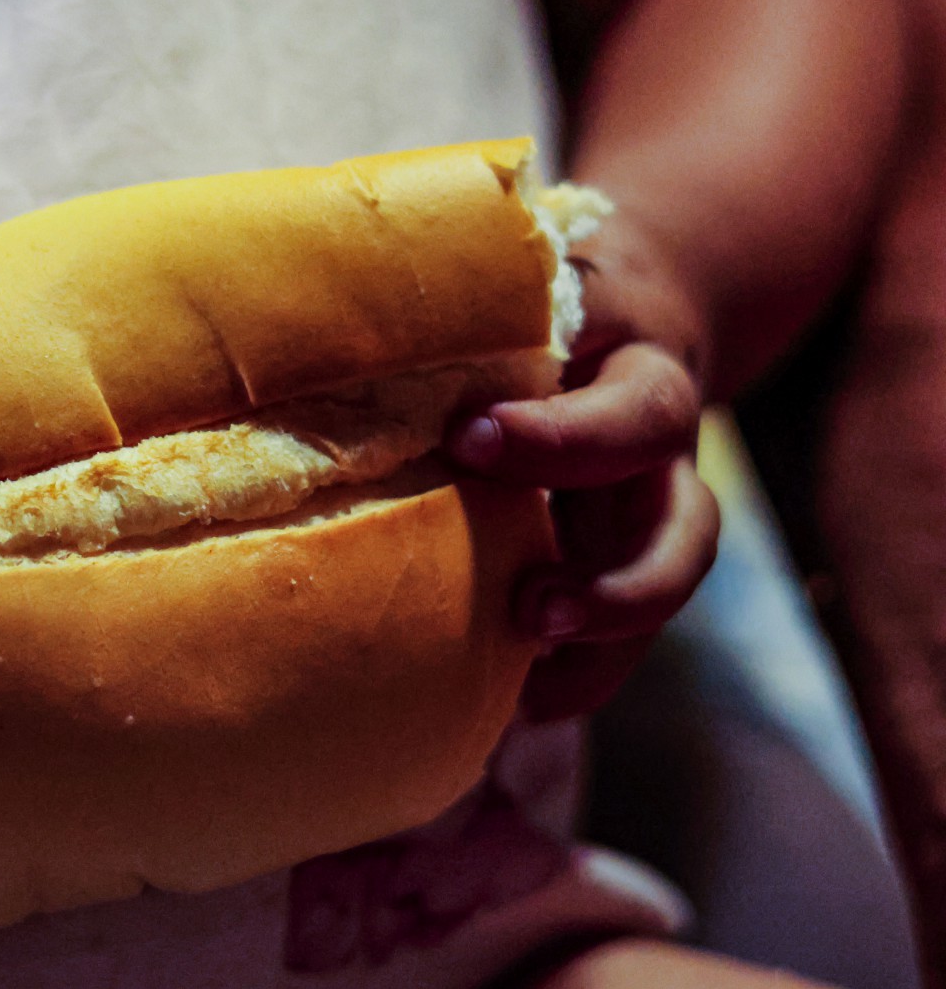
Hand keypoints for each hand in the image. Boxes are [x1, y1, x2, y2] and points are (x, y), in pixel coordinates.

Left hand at [448, 208, 719, 720]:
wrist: (637, 307)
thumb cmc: (537, 295)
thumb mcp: (514, 280)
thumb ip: (455, 305)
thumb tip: (306, 316)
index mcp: (633, 366)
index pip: (628, 407)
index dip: (560, 436)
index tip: (470, 440)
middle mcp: (664, 450)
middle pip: (683, 522)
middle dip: (615, 581)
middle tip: (530, 607)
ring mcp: (656, 508)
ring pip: (672, 587)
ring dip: (606, 644)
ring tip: (528, 691)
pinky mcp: (629, 554)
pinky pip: (628, 629)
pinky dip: (579, 674)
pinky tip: (511, 709)